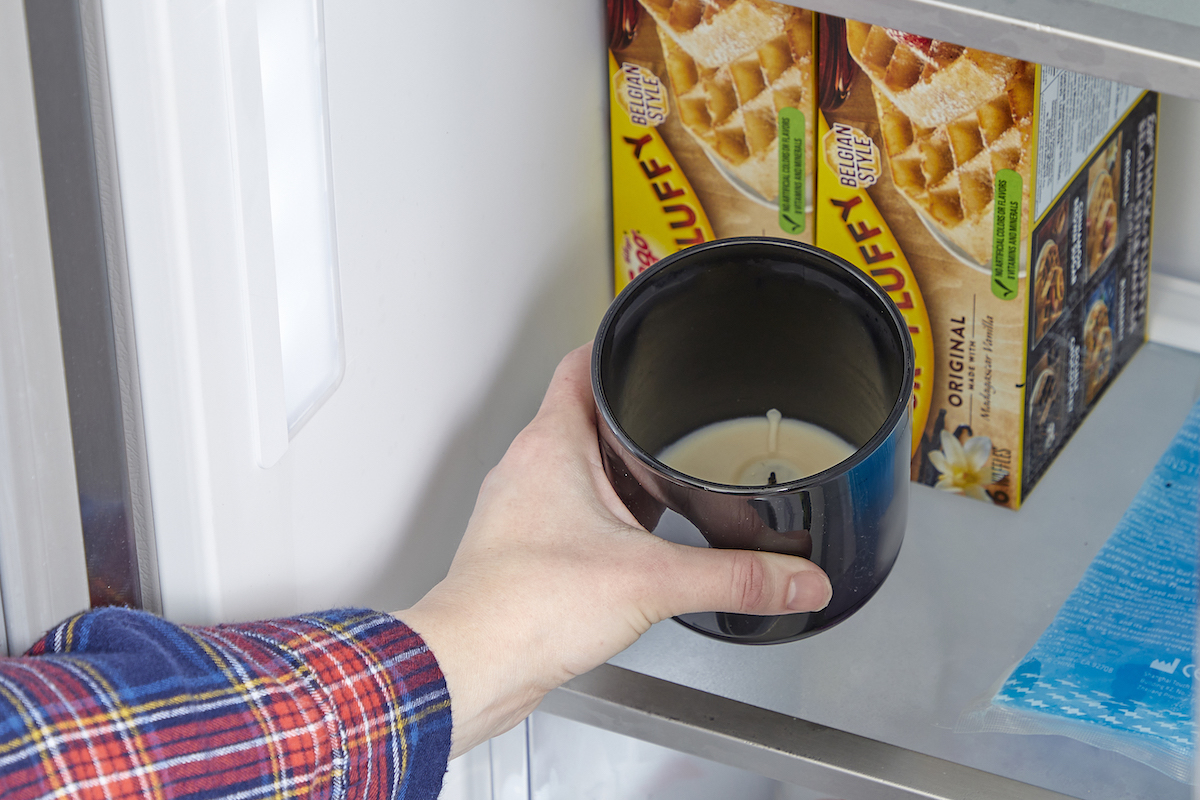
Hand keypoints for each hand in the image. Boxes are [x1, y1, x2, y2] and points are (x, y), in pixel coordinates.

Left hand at [396, 343, 831, 757]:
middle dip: (636, 419)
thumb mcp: (653, 581)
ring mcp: (522, 510)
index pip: (581, 365)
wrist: (474, 666)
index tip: (652, 342)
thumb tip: (793, 576)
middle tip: (679, 420)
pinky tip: (634, 546)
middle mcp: (529, 469)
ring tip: (666, 483)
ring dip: (621, 473)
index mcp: (552, 445)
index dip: (619, 346)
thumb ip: (735, 578)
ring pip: (578, 468)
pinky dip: (605, 518)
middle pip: (586, 417)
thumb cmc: (525, 607)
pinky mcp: (523, 550)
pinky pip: (570, 514)